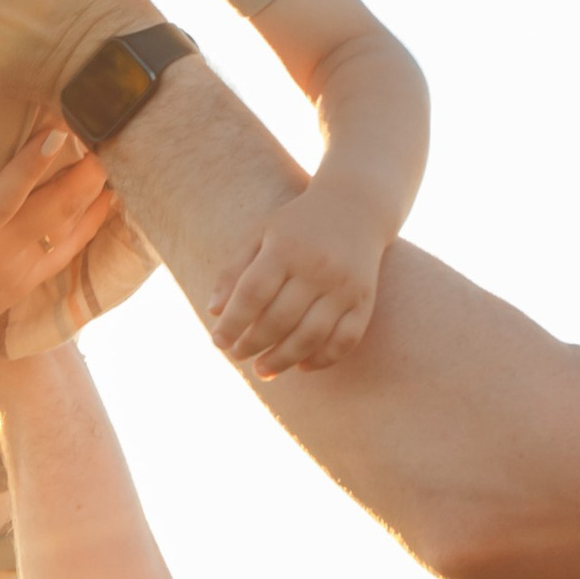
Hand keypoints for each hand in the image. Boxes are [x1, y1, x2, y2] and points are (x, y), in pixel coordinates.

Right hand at [0, 126, 112, 372]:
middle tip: (108, 121)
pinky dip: (96, 222)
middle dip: (84, 168)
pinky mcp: (24, 284)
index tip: (60, 130)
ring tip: (126, 147)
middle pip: (54, 208)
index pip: (5, 197)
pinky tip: (115, 195)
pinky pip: (71, 251)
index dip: (34, 164)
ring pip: (72, 228)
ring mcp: (15, 272)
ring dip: (98, 191)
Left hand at [207, 196, 389, 379]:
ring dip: (284, 359)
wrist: (355, 208)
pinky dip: (324, 359)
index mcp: (285, 248)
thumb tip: (215, 312)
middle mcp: (317, 268)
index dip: (232, 323)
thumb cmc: (296, 225)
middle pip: (280, 319)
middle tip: (237, 355)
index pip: (252, 294)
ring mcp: (344, 286)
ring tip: (263, 370)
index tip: (218, 341)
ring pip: (312, 336)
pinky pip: (346, 339)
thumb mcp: (260, 234)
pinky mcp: (364, 300)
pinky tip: (302, 366)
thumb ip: (234, 269)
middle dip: (253, 344)